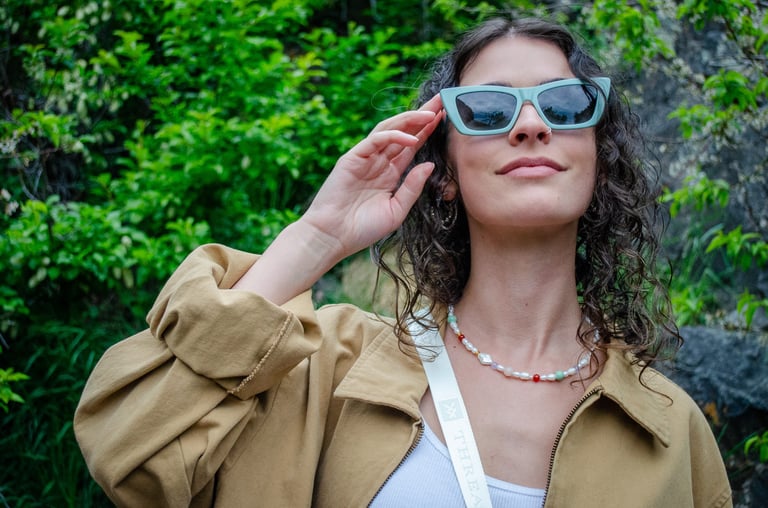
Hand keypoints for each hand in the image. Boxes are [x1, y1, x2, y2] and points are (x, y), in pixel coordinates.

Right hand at [233, 95, 442, 302]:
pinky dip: (393, 136)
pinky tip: (412, 138)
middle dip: (422, 115)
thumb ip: (412, 188)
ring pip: (389, 129)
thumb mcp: (397, 211)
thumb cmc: (362, 229)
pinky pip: (375, 140)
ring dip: (410, 119)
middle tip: (442, 100)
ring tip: (431, 113)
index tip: (446, 117)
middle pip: (403, 131)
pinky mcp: (352, 158)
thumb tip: (430, 165)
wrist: (333, 237)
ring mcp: (365, 158)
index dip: (427, 130)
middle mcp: (378, 162)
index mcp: (389, 173)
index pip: (411, 146)